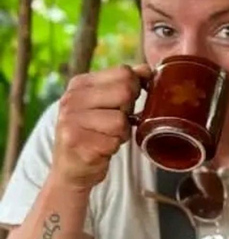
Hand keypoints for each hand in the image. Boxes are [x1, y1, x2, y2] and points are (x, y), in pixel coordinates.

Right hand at [50, 64, 150, 191]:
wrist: (71, 169)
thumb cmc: (95, 132)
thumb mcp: (106, 103)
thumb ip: (126, 83)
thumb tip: (147, 69)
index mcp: (80, 84)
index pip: (124, 72)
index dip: (135, 87)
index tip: (127, 102)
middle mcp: (71, 99)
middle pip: (125, 92)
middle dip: (129, 110)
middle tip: (117, 121)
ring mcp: (71, 121)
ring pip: (121, 120)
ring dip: (122, 132)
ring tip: (108, 136)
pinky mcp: (76, 143)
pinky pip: (114, 141)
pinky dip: (115, 146)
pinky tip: (102, 148)